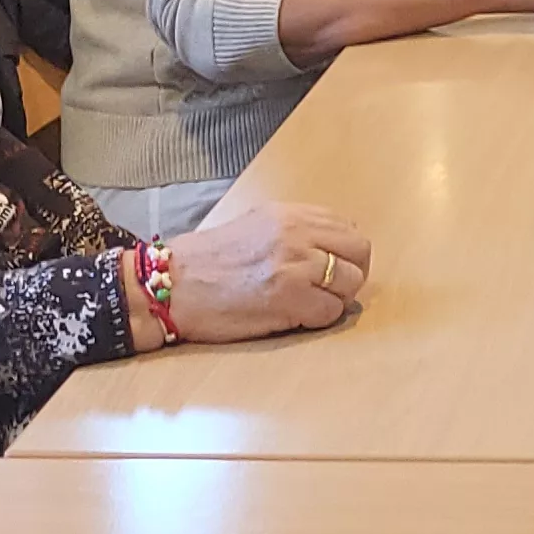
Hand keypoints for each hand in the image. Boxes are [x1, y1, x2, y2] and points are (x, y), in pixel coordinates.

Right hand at [161, 201, 370, 340]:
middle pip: (359, 253)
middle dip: (350, 274)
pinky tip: (296, 317)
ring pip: (350, 284)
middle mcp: (297, 235)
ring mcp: (295, 266)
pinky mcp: (289, 299)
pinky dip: (318, 319)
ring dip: (335, 298)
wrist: (174, 284)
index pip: (348, 229)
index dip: (345, 253)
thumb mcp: (257, 225)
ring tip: (309, 303)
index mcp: (290, 215)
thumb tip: (332, 245)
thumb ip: (296, 230)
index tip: (333, 267)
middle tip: (330, 289)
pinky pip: (330, 312)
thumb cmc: (208, 260)